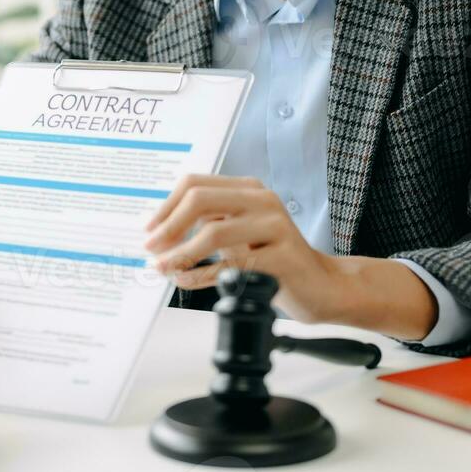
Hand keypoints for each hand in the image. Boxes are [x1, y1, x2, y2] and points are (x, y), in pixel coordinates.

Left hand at [144, 174, 349, 323]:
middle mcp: (262, 200)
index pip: (195, 184)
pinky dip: (201, 275)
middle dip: (168, 226)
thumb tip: (159, 235)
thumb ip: (205, 227)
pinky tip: (186, 280)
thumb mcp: (236, 236)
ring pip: (213, 232)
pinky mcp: (283, 256)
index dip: (166, 207)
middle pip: (200, 200)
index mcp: (247, 189)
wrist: (321, 286)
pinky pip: (232, 265)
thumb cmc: (274, 261)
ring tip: (163, 268)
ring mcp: (275, 225)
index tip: (149, 230)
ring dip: (180, 253)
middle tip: (150, 248)